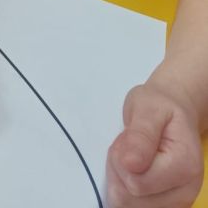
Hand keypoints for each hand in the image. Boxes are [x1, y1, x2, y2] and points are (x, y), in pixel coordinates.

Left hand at [106, 83, 204, 206]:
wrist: (173, 110)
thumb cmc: (159, 106)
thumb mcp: (147, 109)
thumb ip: (140, 135)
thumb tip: (130, 164)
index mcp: (185, 166)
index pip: (136, 183)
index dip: (121, 160)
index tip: (127, 139)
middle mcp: (186, 191)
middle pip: (130, 199)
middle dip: (118, 170)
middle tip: (127, 146)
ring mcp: (177, 203)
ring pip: (127, 206)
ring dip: (120, 179)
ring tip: (131, 155)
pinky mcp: (166, 206)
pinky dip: (125, 189)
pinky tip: (133, 170)